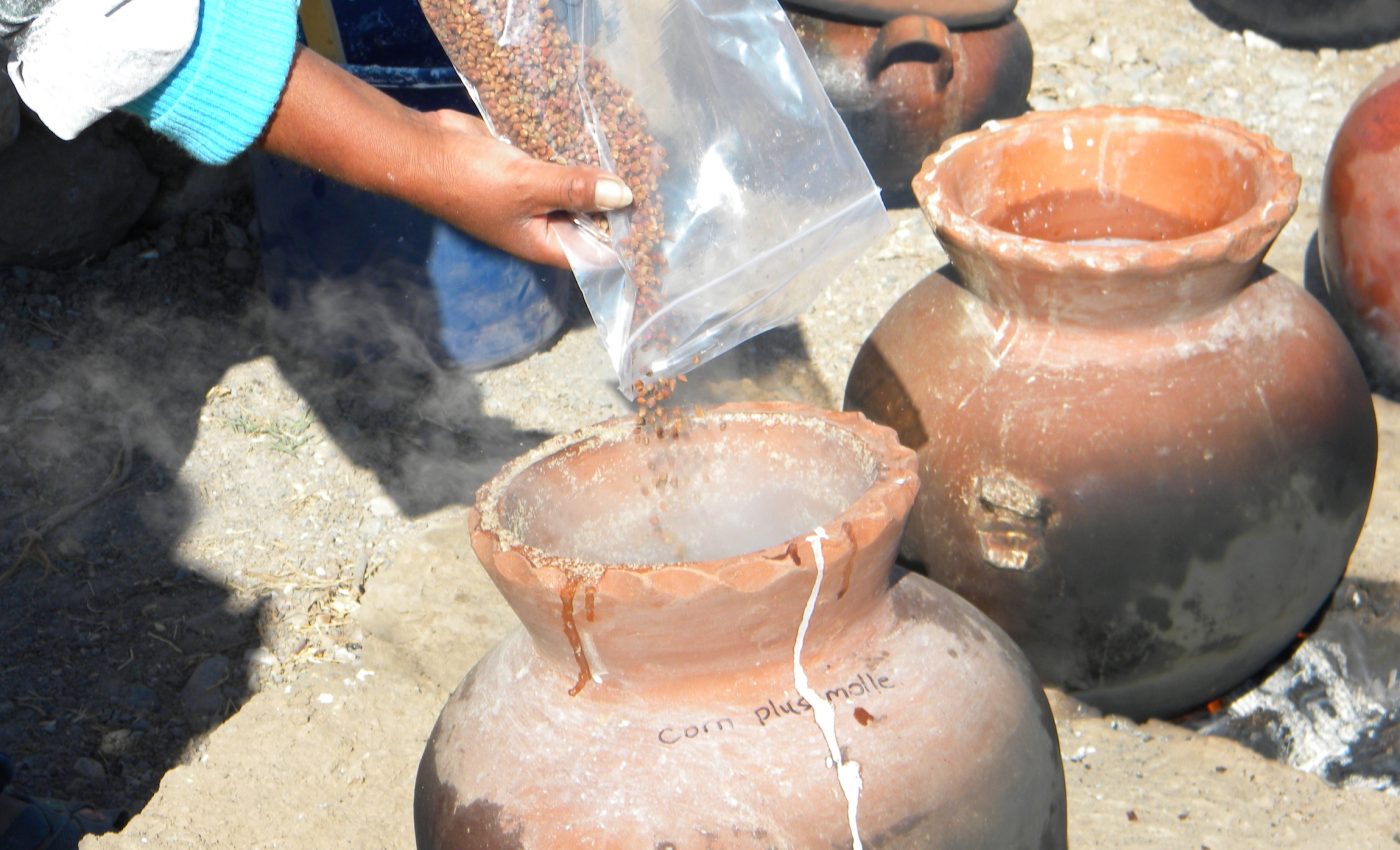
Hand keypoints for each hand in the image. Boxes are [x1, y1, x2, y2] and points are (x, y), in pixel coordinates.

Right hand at [258, 47, 631, 267]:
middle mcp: (542, 224)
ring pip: (577, 190)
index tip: (658, 224)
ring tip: (639, 156)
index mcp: (544, 242)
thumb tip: (625, 194)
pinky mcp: (527, 168)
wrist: (422, 148)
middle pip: (591, 220)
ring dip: (599, 175)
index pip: (597, 253)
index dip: (626, 242)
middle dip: (617, 203)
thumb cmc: (468, 180)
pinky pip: (561, 165)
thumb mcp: (529, 185)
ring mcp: (533, 196)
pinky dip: (578, 155)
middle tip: (657, 180)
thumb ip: (577, 188)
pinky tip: (603, 138)